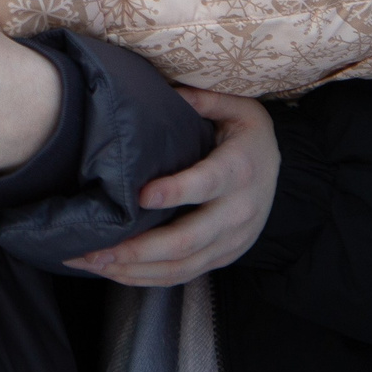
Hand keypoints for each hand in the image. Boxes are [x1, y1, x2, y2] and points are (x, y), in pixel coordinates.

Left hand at [65, 87, 276, 286]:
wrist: (279, 170)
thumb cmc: (247, 135)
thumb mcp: (238, 107)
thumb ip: (204, 100)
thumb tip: (167, 92)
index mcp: (239, 170)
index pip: (206, 184)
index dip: (175, 192)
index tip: (139, 196)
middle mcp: (237, 212)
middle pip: (187, 241)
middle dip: (137, 249)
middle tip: (95, 249)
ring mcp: (231, 241)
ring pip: (181, 267)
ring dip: (133, 270)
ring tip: (92, 262)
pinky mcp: (222, 258)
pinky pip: (183, 276)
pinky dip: (146, 279)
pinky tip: (115, 272)